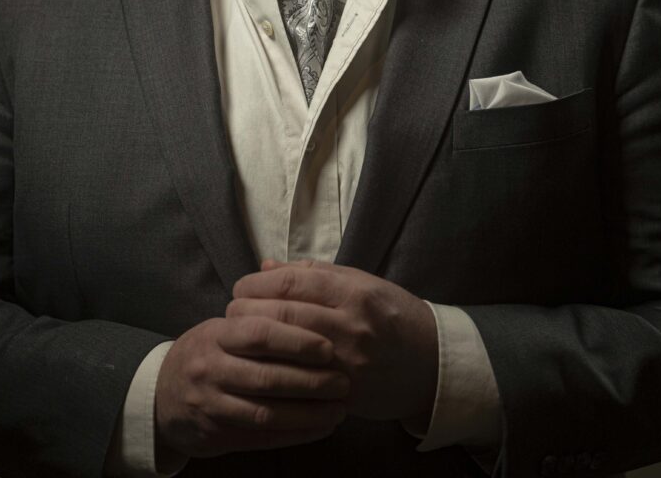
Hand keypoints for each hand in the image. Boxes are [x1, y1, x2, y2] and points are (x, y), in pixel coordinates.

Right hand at [154, 315, 348, 466]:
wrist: (161, 396)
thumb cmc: (207, 352)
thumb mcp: (222, 325)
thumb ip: (259, 310)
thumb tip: (298, 282)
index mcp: (217, 334)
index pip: (259, 333)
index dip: (296, 340)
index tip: (328, 347)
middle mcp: (212, 369)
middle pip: (266, 377)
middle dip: (310, 381)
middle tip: (343, 382)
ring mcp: (212, 405)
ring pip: (266, 412)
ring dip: (308, 413)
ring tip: (339, 408)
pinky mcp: (217, 435)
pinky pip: (262, 437)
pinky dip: (296, 434)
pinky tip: (321, 427)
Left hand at [228, 260, 437, 423]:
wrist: (430, 364)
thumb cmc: (392, 316)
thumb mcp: (362, 282)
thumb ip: (314, 273)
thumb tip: (266, 267)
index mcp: (354, 292)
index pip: (293, 282)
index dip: (258, 283)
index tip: (241, 286)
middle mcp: (352, 325)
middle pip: (284, 315)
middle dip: (248, 312)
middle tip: (231, 311)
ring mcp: (348, 362)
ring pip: (287, 349)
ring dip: (254, 342)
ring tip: (238, 336)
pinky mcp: (345, 393)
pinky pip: (300, 381)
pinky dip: (273, 372)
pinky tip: (257, 366)